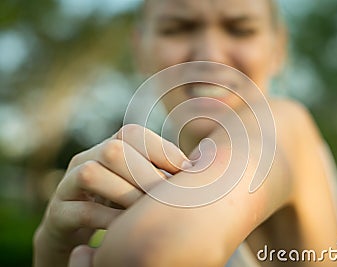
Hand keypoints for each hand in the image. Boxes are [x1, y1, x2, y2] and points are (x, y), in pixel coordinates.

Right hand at [34, 124, 190, 266]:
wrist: (75, 232)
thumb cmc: (117, 205)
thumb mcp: (138, 185)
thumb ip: (160, 172)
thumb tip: (201, 165)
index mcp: (108, 148)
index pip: (132, 133)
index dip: (160, 149)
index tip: (186, 170)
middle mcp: (86, 159)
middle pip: (113, 150)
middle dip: (145, 173)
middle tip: (166, 196)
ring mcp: (67, 185)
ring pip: (92, 173)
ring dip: (126, 194)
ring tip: (145, 212)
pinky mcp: (57, 214)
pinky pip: (81, 211)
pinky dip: (108, 219)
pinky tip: (126, 230)